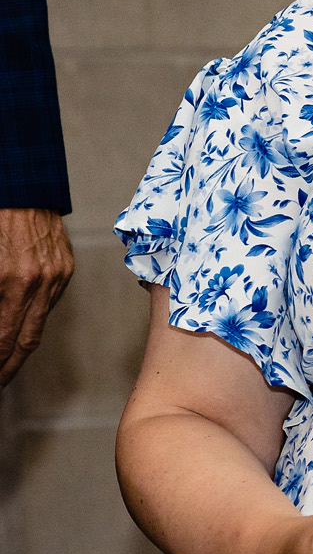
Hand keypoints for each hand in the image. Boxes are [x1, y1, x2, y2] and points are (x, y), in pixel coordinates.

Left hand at [0, 207, 73, 386]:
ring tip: (6, 364)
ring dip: (21, 347)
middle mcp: (39, 283)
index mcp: (13, 281)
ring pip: (39, 324)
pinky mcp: (64, 267)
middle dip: (8, 367)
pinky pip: (48, 303)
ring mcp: (56, 275)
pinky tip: (21, 327)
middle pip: (26, 341)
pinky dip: (33, 320)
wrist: (23, 186)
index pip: (3, 338)